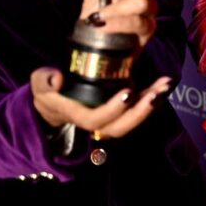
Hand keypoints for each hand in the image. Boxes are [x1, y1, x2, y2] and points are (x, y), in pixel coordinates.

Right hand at [31, 66, 171, 133]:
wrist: (54, 105)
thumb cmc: (48, 93)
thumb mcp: (39, 84)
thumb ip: (44, 80)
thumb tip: (56, 78)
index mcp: (78, 116)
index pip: (96, 119)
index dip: (113, 109)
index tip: (126, 92)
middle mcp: (97, 122)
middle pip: (121, 127)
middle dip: (140, 111)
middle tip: (157, 93)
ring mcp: (110, 119)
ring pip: (132, 120)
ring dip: (151, 104)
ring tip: (165, 85)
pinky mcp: (120, 111)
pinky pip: (137, 109)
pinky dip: (152, 97)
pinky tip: (165, 83)